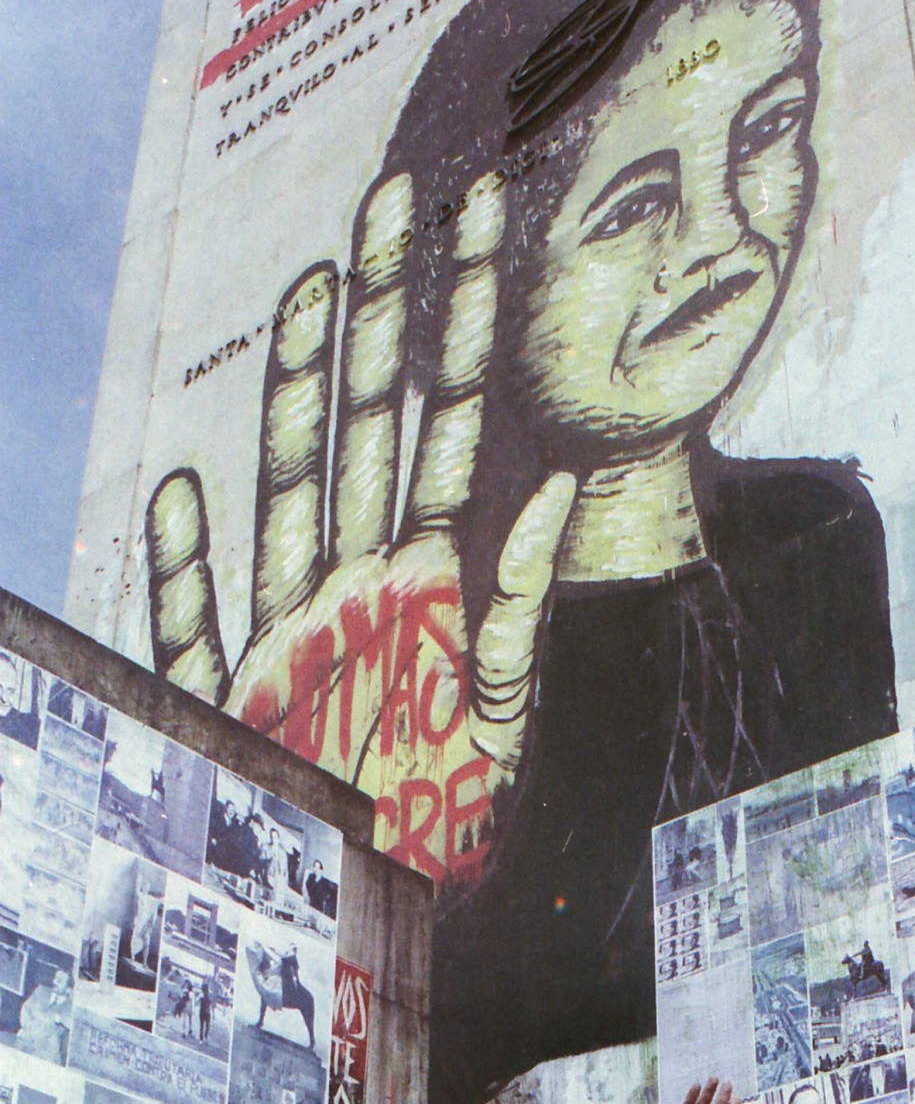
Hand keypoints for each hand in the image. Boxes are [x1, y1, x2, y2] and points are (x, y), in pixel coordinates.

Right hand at [146, 171, 575, 885]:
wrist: (400, 903)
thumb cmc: (460, 813)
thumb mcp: (506, 712)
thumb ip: (519, 610)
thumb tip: (546, 493)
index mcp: (433, 581)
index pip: (451, 429)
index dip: (460, 329)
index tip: (477, 226)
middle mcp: (363, 582)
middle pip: (368, 424)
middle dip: (382, 316)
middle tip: (393, 200)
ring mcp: (297, 628)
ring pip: (290, 491)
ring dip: (293, 398)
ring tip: (307, 295)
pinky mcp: (241, 697)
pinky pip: (199, 625)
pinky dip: (184, 571)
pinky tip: (178, 497)